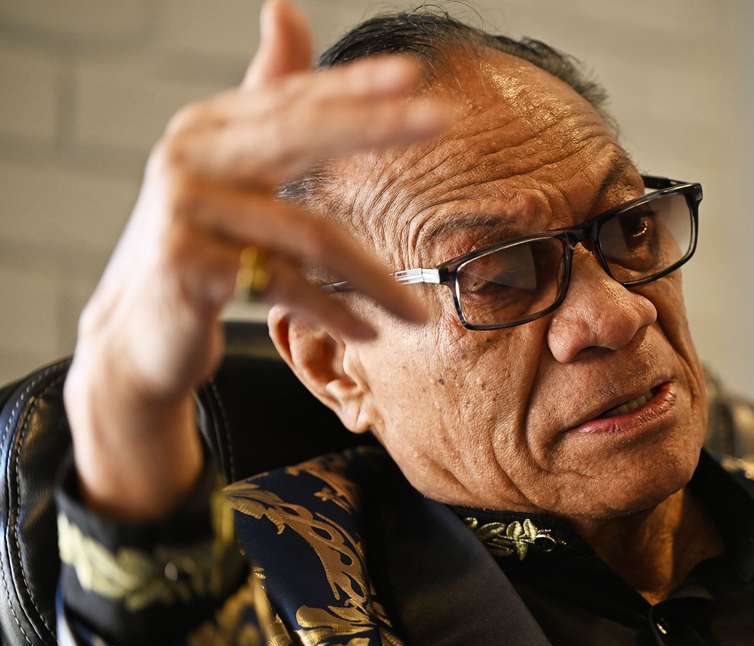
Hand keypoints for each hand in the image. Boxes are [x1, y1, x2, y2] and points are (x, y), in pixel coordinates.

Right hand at [64, 0, 444, 519]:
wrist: (139, 333)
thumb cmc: (204, 244)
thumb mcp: (233, 169)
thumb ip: (267, 100)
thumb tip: (283, 5)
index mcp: (209, 128)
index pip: (292, 97)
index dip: (353, 83)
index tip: (413, 72)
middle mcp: (190, 158)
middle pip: (298, 133)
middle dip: (376, 122)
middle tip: (442, 119)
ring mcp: (183, 212)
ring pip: (307, 233)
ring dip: (373, 279)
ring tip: (416, 315)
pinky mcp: (184, 267)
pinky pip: (282, 285)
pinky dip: (331, 312)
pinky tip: (366, 334)